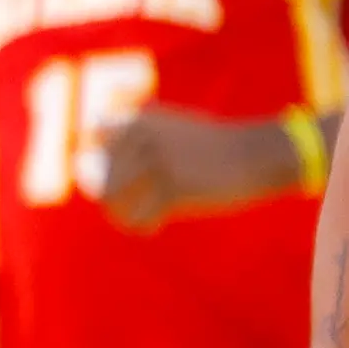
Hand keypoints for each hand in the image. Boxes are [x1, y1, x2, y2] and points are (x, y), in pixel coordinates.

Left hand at [99, 106, 298, 231]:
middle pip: (102, 174)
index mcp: (139, 120)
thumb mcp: (172, 126)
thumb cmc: (212, 144)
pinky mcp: (174, 190)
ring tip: (131, 220)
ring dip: (119, 213)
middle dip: (109, 194)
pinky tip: (151, 227)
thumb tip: (99, 138)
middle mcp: (142, 138)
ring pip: (113, 196)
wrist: (254, 154)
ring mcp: (156, 163)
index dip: (96, 158)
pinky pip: (141, 216)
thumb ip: (140, 132)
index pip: (94, 138)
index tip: (107, 175)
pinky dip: (141, 225)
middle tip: (122, 209)